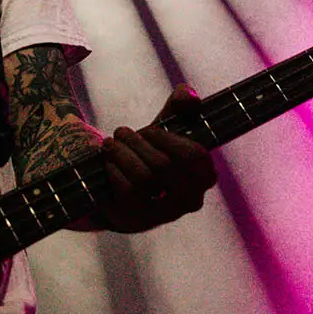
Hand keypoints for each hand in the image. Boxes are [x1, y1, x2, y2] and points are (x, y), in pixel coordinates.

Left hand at [93, 85, 220, 232]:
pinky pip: (125, 190)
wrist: (122, 192)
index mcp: (204, 177)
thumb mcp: (166, 129)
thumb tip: (189, 95)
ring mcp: (163, 213)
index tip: (150, 130)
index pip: (193, 156)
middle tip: (121, 132)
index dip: (167, 139)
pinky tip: (108, 162)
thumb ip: (180, 106)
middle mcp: (189, 200)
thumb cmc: (150, 154)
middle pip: (162, 165)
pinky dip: (113, 170)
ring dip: (121, 154)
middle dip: (137, 142)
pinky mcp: (137, 218)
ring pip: (143, 178)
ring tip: (110, 143)